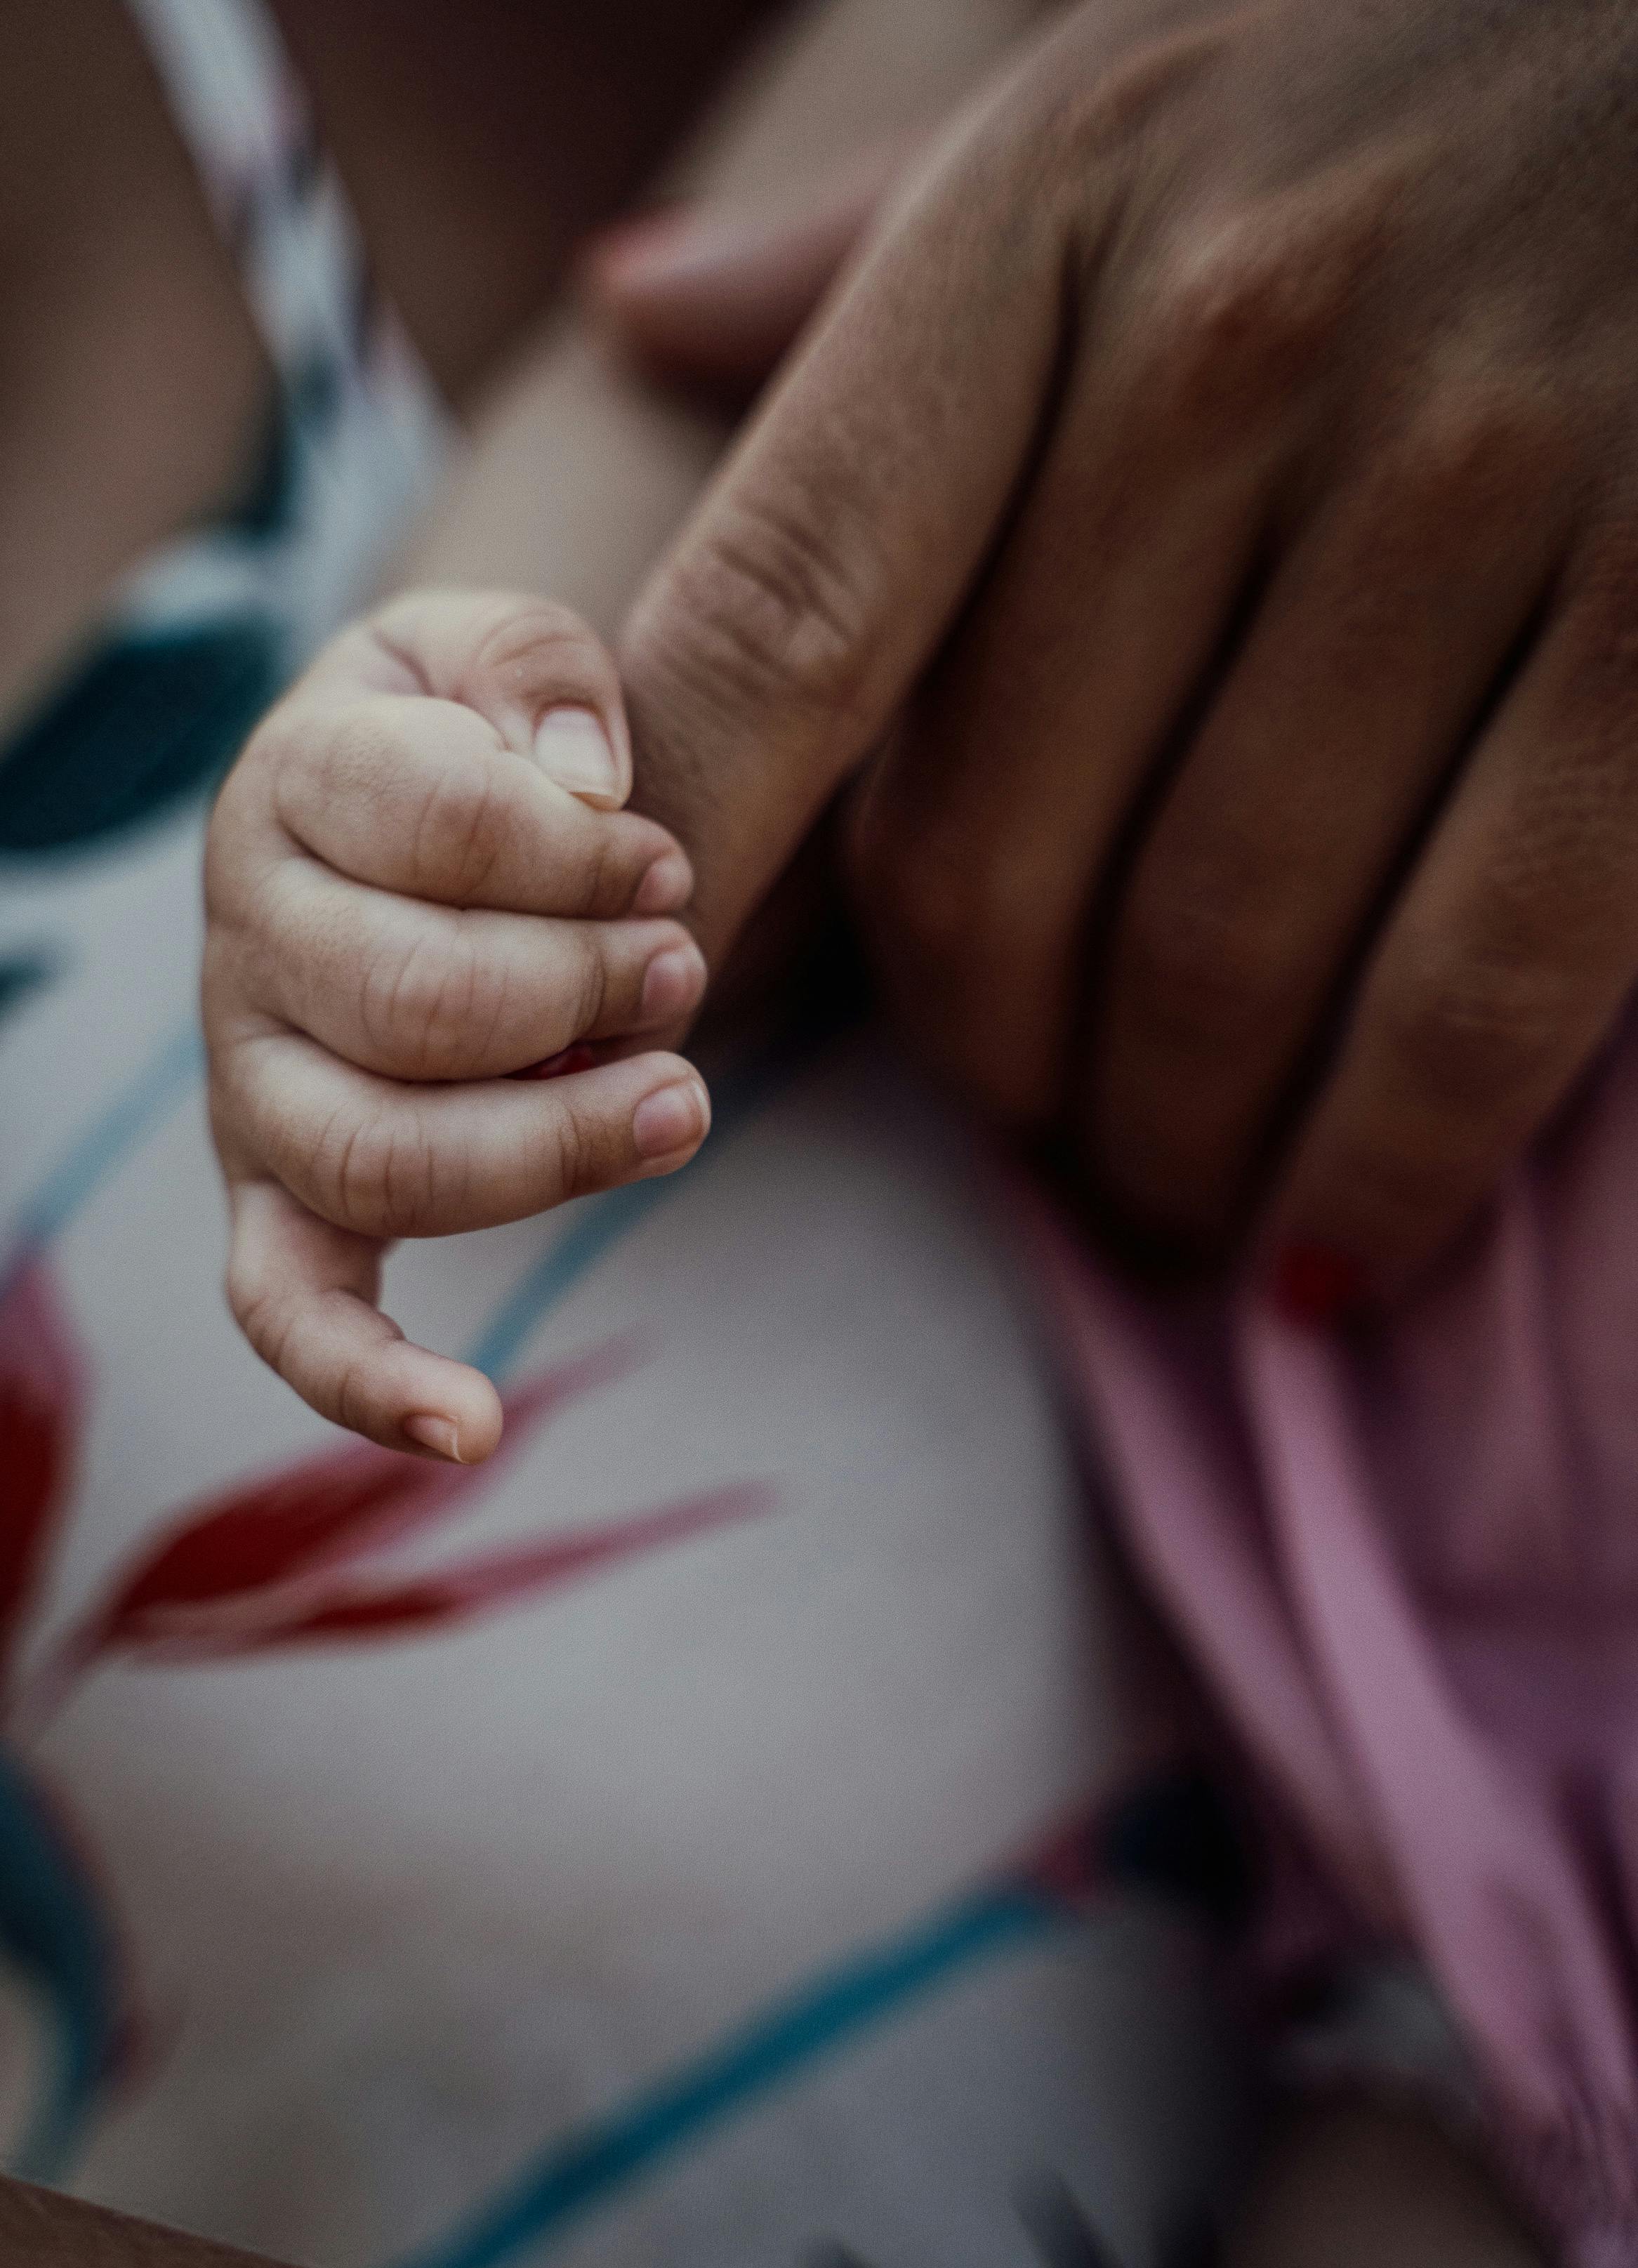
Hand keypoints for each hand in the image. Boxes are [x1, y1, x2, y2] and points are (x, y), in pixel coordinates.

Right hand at [205, 590, 710, 1459]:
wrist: (398, 814)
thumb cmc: (469, 743)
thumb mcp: (500, 650)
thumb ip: (540, 675)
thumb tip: (584, 785)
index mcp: (291, 786)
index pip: (438, 822)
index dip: (582, 850)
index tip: (663, 861)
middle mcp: (244, 945)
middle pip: (415, 1002)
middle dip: (585, 987)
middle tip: (684, 961)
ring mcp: (254, 1088)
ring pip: (381, 1158)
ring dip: (552, 1146)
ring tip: (682, 1100)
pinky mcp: (279, 1197)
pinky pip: (287, 1310)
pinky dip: (365, 1382)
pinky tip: (472, 1430)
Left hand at [609, 0, 1637, 1293]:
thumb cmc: (1415, 91)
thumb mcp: (1120, 121)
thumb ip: (875, 258)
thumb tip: (629, 306)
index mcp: (1045, 230)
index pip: (779, 620)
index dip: (691, 870)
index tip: (637, 1008)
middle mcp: (1234, 339)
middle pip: (993, 860)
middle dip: (995, 1070)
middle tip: (1040, 1130)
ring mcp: (1474, 475)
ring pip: (1217, 959)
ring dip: (1169, 1148)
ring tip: (1173, 1193)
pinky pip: (1462, 993)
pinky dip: (1379, 1170)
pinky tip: (1328, 1246)